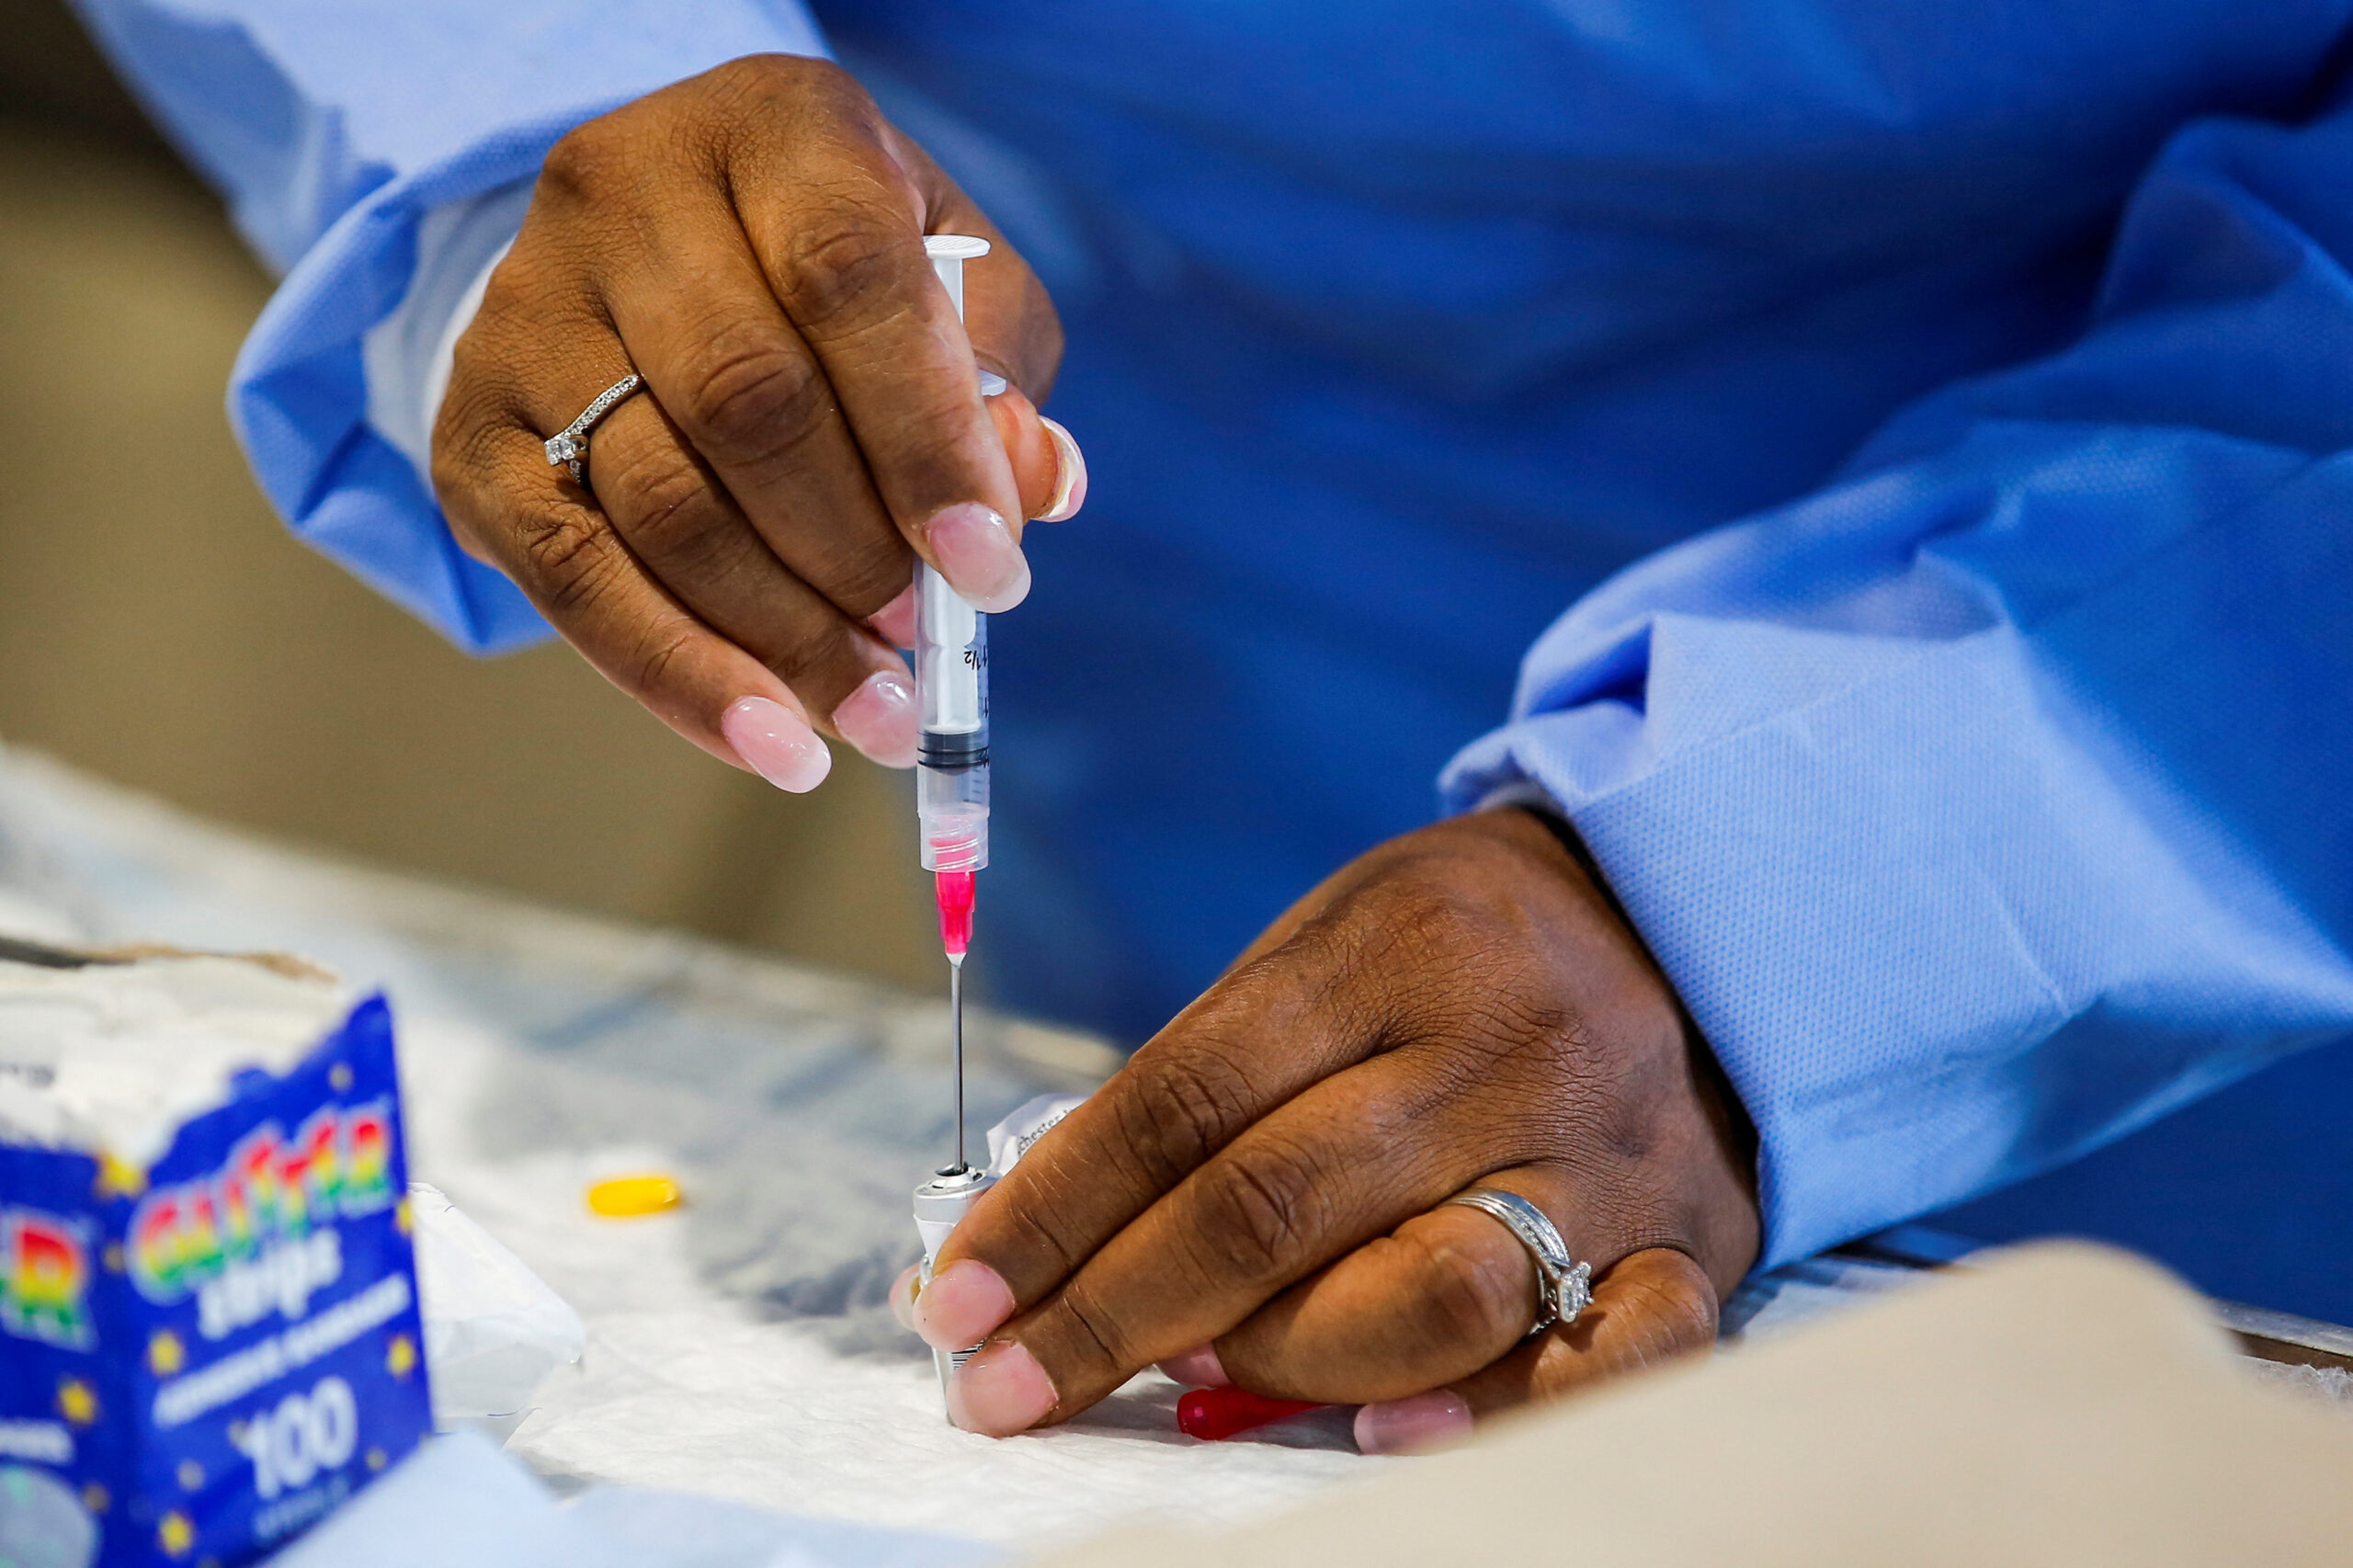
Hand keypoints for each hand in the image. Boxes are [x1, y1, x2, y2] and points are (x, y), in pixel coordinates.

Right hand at [432, 56, 1080, 789]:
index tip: (988, 569)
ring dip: (779, 638)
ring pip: (658, 502)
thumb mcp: (949, 283)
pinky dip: (678, 676)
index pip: (848, 279)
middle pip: (746, 403)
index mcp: (773, 131)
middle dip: (852, 557)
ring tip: (873, 715)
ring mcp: (528, 312)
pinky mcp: (471, 429)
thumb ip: (999, 378)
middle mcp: (625, 195)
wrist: (656, 253)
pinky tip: (768, 743)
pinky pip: (571, 576)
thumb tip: (1032, 491)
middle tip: (923, 654)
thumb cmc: (835, 277)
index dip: (924, 439)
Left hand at [907, 808, 1758, 1449]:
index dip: (1055, 1209)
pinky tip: (1394, 1434)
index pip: (1185, 1098)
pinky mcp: (1688, 1240)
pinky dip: (1500, 1412)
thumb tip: (1067, 1235)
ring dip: (1278, 1359)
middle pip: (1273, 1205)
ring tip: (1197, 1373)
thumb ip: (1215, 1074)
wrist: (1692, 908)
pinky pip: (1617, 1358)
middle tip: (1004, 1386)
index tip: (956, 1297)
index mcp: (1391, 950)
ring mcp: (1599, 1152)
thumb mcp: (1331, 940)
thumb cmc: (1464, 942)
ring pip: (1428, 1293)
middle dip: (1112, 1313)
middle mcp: (1500, 1048)